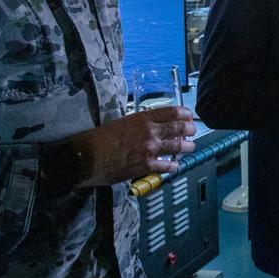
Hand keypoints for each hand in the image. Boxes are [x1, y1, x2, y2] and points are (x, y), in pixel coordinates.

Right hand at [73, 106, 197, 185]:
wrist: (85, 157)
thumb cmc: (98, 139)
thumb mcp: (120, 123)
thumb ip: (138, 124)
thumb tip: (150, 126)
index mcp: (142, 118)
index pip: (171, 112)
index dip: (184, 114)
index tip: (188, 115)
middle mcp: (150, 132)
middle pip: (179, 128)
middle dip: (190, 129)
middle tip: (192, 131)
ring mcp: (150, 149)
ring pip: (178, 146)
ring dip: (187, 147)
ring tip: (189, 147)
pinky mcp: (147, 166)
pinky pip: (168, 166)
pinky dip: (174, 166)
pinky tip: (175, 166)